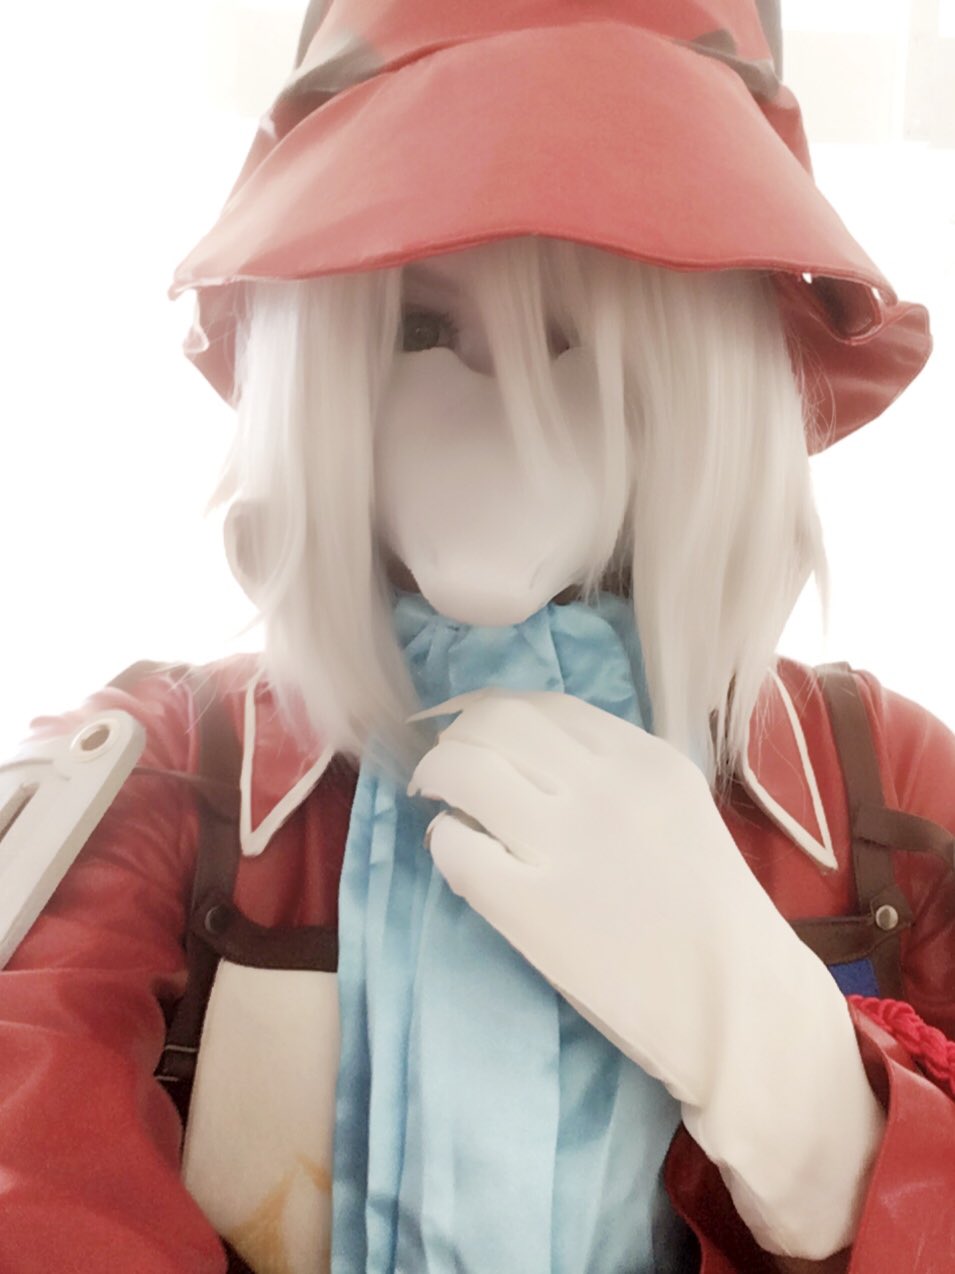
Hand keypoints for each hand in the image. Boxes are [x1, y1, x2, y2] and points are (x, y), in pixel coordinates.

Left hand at [407, 688, 883, 1259]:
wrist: (737, 1004)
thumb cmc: (710, 911)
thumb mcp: (677, 810)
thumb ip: (614, 775)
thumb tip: (529, 760)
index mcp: (643, 759)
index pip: (545, 706)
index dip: (498, 716)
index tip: (483, 739)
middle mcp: (601, 786)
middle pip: (495, 722)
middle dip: (458, 737)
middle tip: (448, 768)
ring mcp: (563, 842)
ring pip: (463, 767)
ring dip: (438, 775)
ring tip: (437, 800)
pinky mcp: (527, 904)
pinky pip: (455, 845)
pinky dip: (445, 840)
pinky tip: (459, 855)